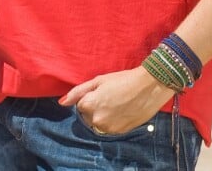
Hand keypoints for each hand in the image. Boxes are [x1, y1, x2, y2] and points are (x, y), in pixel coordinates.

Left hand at [59, 67, 174, 135]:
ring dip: (103, 116)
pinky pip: (109, 128)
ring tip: (117, 104)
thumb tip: (61, 103)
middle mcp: (97, 120)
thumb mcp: (98, 81)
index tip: (101, 91)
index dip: (89, 97)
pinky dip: (112, 121)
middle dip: (94, 108)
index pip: (79, 105)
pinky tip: (122, 111)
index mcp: (89, 105)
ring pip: (98, 123)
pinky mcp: (120, 132)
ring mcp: (109, 128)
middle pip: (88, 116)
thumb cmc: (123, 80)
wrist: (149, 87)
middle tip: (110, 97)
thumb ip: (78, 92)